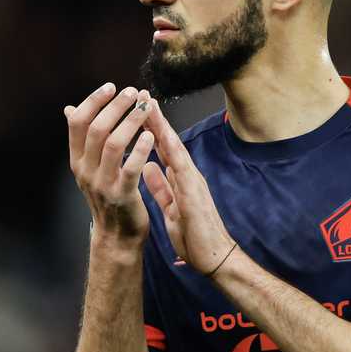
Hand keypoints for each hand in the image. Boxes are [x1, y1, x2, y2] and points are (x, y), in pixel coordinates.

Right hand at [64, 83, 156, 247]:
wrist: (116, 235)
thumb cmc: (107, 195)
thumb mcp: (89, 167)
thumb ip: (82, 139)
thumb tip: (69, 109)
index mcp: (77, 160)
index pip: (77, 123)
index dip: (93, 101)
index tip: (111, 86)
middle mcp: (85, 170)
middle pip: (96, 129)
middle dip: (115, 106)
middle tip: (132, 92)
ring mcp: (102, 183)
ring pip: (113, 144)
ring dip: (130, 121)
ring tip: (145, 107)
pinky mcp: (121, 195)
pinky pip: (130, 168)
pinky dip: (141, 149)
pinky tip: (151, 135)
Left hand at [141, 101, 235, 274]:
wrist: (215, 257)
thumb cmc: (195, 234)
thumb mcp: (171, 206)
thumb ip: (161, 186)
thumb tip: (149, 166)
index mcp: (180, 178)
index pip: (162, 147)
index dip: (148, 128)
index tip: (135, 108)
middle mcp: (187, 175)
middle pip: (168, 141)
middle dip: (154, 118)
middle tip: (141, 94)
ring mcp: (193, 182)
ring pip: (175, 149)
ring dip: (163, 126)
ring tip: (150, 107)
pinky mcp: (194, 195)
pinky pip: (182, 170)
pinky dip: (173, 152)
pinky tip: (164, 138)